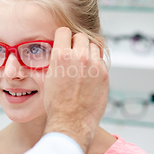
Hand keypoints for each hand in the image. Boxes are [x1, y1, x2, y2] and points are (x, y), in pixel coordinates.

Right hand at [43, 27, 108, 153]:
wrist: (71, 122)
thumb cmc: (56, 103)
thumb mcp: (48, 77)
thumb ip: (57, 60)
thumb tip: (62, 49)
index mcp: (61, 56)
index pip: (64, 31)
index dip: (62, 36)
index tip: (63, 42)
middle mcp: (79, 57)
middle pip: (81, 36)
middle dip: (76, 42)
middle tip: (73, 52)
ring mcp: (94, 65)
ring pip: (93, 45)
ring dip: (88, 50)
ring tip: (82, 62)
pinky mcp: (105, 74)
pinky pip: (101, 59)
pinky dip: (95, 62)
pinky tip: (89, 72)